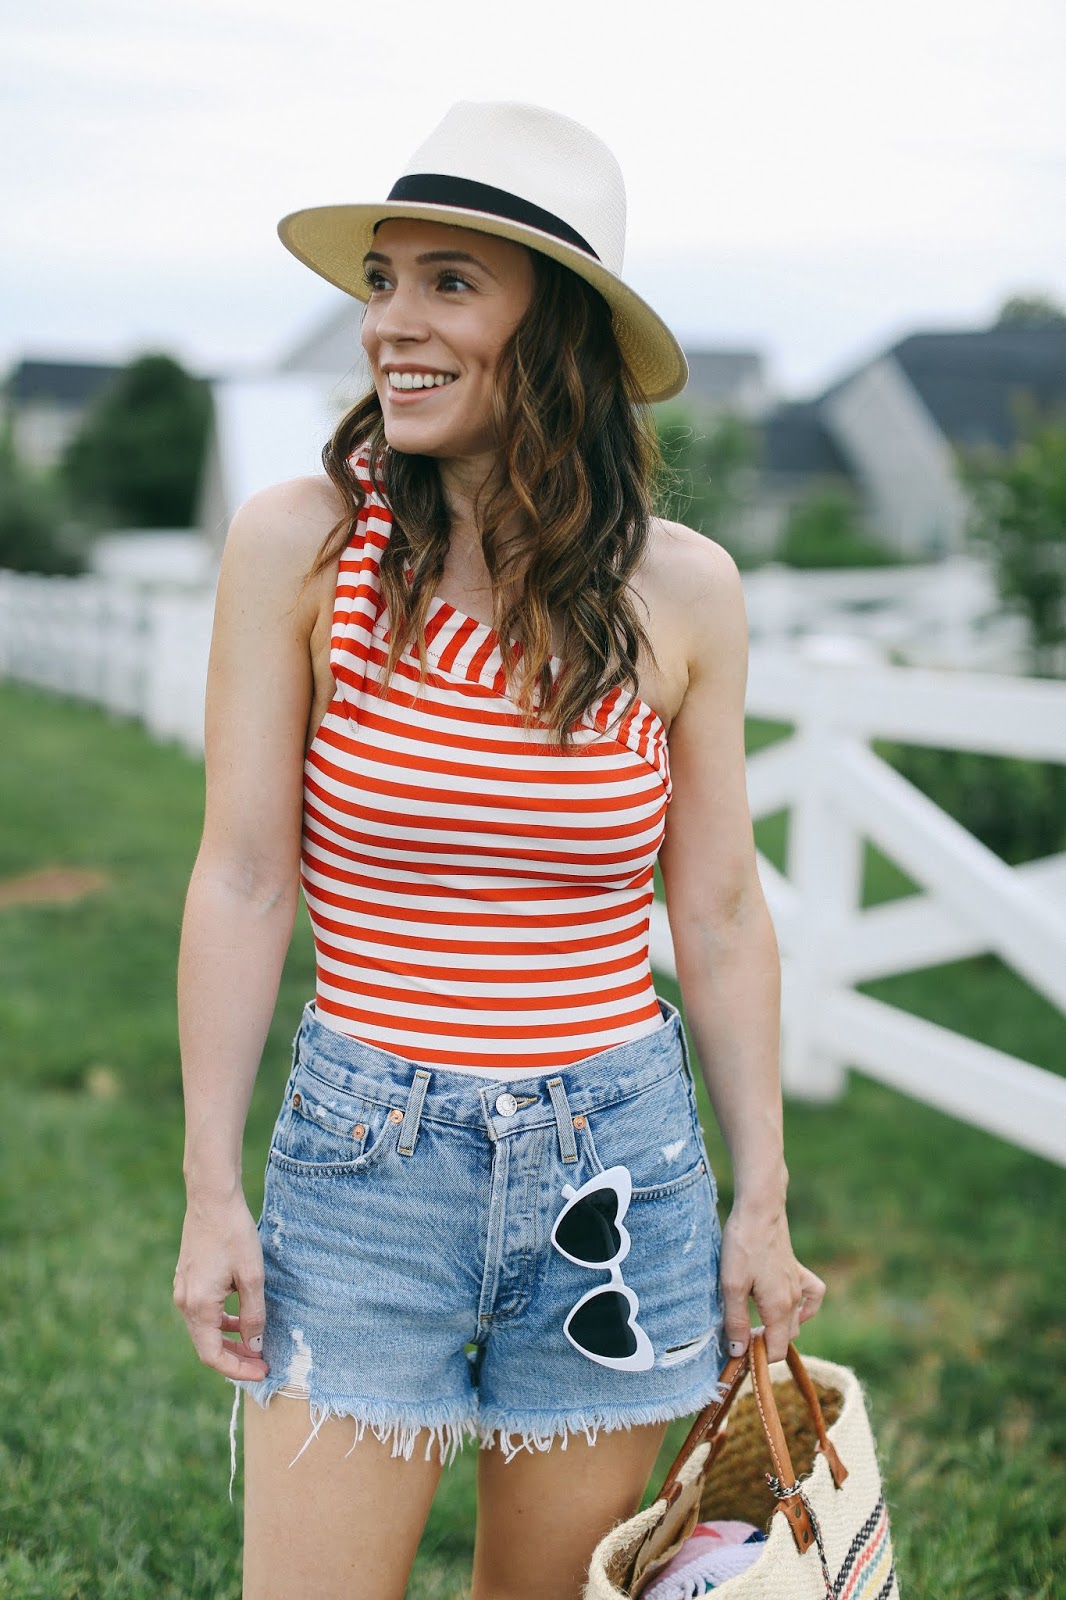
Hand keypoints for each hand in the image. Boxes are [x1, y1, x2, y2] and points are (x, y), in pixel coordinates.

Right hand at [173, 1193, 269, 1381]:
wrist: (212, 1199)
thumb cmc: (234, 1234)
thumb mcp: (252, 1277)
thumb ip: (253, 1315)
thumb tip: (255, 1346)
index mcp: (198, 1307)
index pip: (213, 1356)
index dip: (238, 1369)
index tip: (262, 1371)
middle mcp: (184, 1302)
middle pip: (207, 1345)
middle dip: (235, 1357)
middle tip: (262, 1362)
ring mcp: (183, 1290)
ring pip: (204, 1329)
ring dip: (228, 1339)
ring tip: (256, 1342)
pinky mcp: (187, 1279)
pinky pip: (203, 1311)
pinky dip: (221, 1321)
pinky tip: (241, 1316)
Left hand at [719, 1203, 825, 1363]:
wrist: (759, 1210)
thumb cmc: (743, 1246)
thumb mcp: (732, 1286)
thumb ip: (736, 1321)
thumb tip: (739, 1352)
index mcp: (779, 1309)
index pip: (777, 1350)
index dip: (758, 1358)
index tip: (737, 1352)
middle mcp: (793, 1300)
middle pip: (786, 1337)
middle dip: (765, 1344)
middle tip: (739, 1335)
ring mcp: (798, 1285)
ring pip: (796, 1320)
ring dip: (779, 1328)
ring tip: (755, 1323)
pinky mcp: (796, 1270)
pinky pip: (812, 1296)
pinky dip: (805, 1306)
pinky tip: (790, 1305)